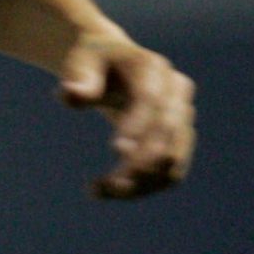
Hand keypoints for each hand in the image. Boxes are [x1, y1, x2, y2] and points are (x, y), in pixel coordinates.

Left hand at [56, 34, 194, 198]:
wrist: (114, 64)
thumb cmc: (93, 63)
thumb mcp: (80, 62)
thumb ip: (78, 79)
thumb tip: (70, 95)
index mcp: (152, 67)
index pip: (150, 99)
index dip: (137, 125)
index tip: (116, 150)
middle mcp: (176, 91)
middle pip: (167, 131)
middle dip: (141, 160)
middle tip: (109, 184)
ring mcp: (183, 117)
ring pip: (172, 159)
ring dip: (142, 182)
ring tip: (100, 191)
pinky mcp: (180, 141)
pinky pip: (170, 173)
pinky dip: (143, 187)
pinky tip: (109, 191)